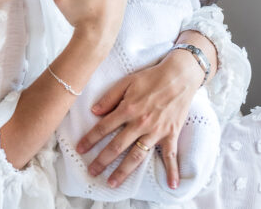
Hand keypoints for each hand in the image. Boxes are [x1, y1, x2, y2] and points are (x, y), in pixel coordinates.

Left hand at [76, 54, 201, 188]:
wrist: (179, 75)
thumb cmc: (151, 77)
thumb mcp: (126, 81)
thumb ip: (109, 97)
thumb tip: (94, 111)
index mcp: (128, 109)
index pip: (104, 127)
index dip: (90, 139)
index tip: (80, 149)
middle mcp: (140, 123)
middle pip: (117, 146)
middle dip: (102, 160)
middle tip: (92, 172)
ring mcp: (156, 131)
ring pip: (137, 155)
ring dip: (124, 171)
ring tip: (112, 183)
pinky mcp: (171, 133)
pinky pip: (171, 155)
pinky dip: (172, 170)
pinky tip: (171, 185)